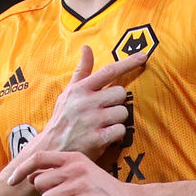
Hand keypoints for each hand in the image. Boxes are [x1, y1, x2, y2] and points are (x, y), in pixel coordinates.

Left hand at [9, 150, 138, 195]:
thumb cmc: (104, 191)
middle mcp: (75, 167)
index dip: (21, 169)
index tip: (11, 182)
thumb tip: (32, 176)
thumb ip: (61, 171)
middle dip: (45, 195)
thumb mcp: (84, 172)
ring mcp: (79, 184)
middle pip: (39, 181)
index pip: (38, 157)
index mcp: (74, 157)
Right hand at [25, 46, 145, 161]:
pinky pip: (120, 130)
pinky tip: (106, 135)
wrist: (51, 148)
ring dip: (118, 119)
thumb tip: (86, 47)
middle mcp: (86, 102)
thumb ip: (81, 71)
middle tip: (106, 109)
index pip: (108, 71)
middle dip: (118, 101)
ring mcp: (91, 121)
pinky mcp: (96, 139)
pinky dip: (117, 134)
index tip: (144, 55)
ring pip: (123, 112)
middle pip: (121, 93)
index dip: (128, 62)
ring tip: (104, 124)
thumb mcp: (68, 92)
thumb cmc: (63, 118)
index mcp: (80, 89)